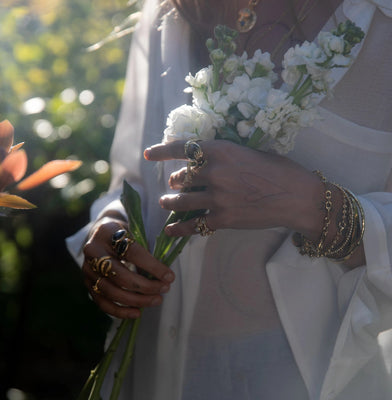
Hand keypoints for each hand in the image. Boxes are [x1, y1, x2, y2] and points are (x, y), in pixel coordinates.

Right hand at [82, 217, 174, 318]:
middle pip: (120, 275)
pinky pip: (103, 302)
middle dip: (146, 286)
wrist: (99, 232)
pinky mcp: (87, 283)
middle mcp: (93, 251)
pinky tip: (137, 313)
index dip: (153, 266)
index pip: (133, 253)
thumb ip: (145, 250)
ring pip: (112, 292)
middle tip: (164, 289)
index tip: (169, 276)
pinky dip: (120, 311)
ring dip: (137, 300)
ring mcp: (88, 269)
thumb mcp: (133, 231)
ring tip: (156, 300)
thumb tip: (163, 275)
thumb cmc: (122, 232)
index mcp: (108, 233)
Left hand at [144, 140, 324, 239]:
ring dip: (170, 202)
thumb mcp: (251, 152)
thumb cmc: (280, 170)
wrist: (299, 197)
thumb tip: (207, 158)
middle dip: (175, 181)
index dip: (162, 151)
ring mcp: (217, 198)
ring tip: (166, 202)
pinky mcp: (223, 219)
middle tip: (175, 184)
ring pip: (181, 200)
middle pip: (181, 177)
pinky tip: (170, 229)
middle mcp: (214, 172)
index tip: (148, 154)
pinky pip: (194, 224)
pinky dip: (179, 228)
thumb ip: (226, 155)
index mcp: (221, 150)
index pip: (183, 148)